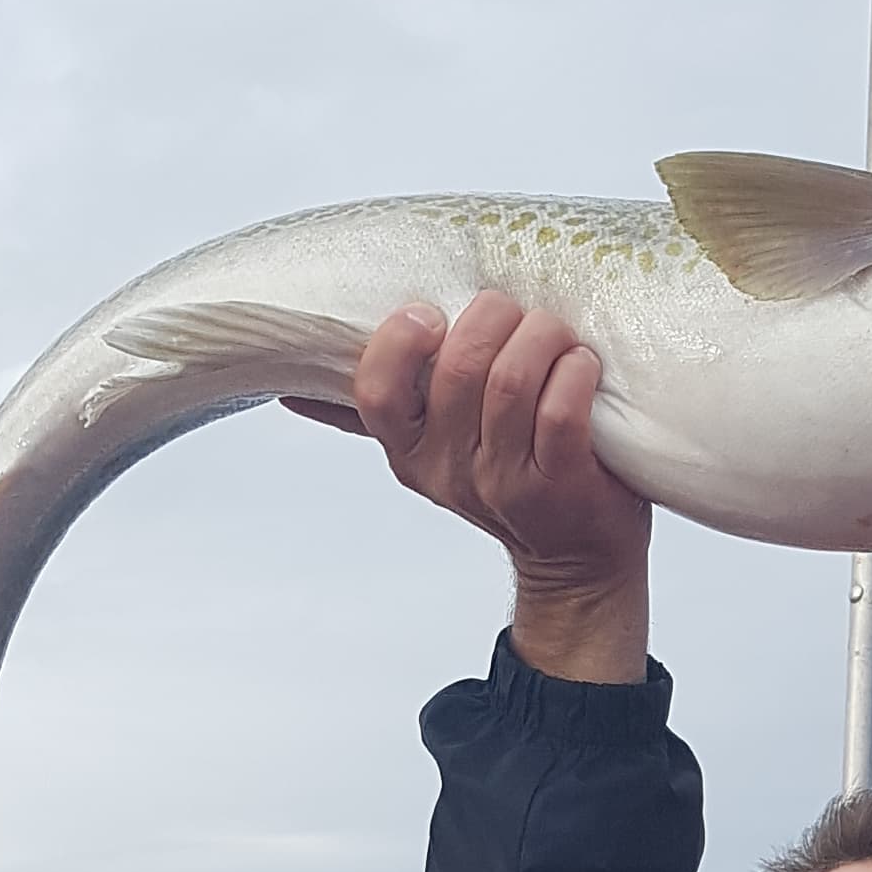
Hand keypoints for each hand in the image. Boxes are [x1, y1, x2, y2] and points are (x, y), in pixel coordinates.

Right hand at [291, 294, 648, 682]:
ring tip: (556, 333)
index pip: (377, 393)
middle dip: (493, 317)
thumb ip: (377, 415)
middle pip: (459, 369)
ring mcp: (507, 482)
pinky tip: (581, 364)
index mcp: (410, 452)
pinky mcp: (563, 485)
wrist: (574, 560)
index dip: (400, 342)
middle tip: (516, 311)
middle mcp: (451, 470)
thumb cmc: (507, 480)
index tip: (430, 315)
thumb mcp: (432, 452)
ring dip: (541, 336)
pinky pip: (561, 412)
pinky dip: (574, 373)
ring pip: (510, 381)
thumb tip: (289, 390)